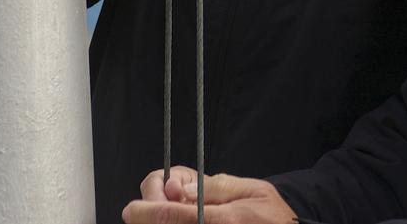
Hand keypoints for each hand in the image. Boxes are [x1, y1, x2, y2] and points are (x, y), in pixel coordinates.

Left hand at [124, 170, 296, 223]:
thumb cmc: (272, 215)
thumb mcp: (251, 189)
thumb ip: (214, 187)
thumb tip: (179, 189)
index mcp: (219, 220)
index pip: (167, 216)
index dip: (145, 210)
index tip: (134, 207)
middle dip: (153, 212)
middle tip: (168, 197)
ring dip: (164, 220)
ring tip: (184, 206)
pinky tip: (188, 217)